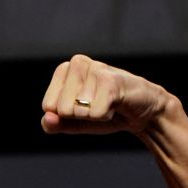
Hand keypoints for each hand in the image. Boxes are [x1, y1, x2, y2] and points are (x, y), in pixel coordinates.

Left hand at [40, 54, 172, 135]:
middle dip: (80, 115)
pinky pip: (95, 113)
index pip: (48, 106)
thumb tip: (47, 118)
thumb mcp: (74, 122)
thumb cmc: (105, 112)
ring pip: (78, 111)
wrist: (141, 112)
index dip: (66, 115)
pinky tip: (116, 104)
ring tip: (108, 102)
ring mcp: (95, 69)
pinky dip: (106, 116)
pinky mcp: (110, 80)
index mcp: (64, 70)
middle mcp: (77, 63)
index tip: (84, 106)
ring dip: (96, 114)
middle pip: (61, 109)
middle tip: (98, 104)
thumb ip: (54, 123)